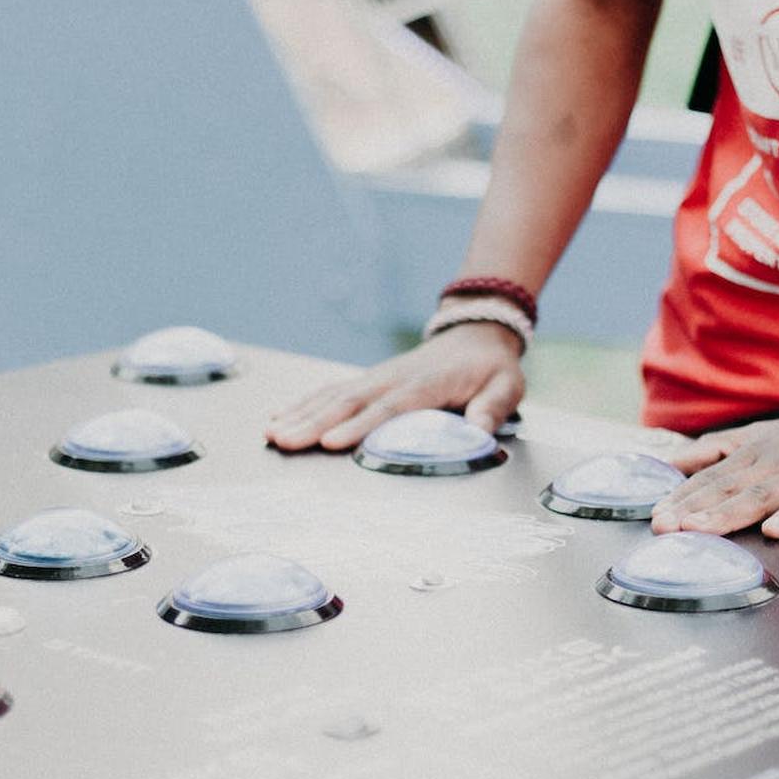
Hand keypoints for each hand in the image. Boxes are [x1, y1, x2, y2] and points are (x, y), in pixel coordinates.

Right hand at [266, 324, 524, 451]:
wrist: (475, 336)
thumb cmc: (489, 369)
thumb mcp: (506, 387)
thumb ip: (492, 408)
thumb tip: (480, 430)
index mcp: (426, 385)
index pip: (389, 408)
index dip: (359, 426)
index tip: (331, 442)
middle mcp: (393, 379)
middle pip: (349, 402)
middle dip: (313, 423)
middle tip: (284, 441)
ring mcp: (376, 378)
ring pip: (332, 396)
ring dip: (300, 414)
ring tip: (272, 433)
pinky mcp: (367, 381)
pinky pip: (330, 392)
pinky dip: (303, 404)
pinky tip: (279, 417)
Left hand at [650, 363, 778, 539]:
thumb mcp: (764, 435)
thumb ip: (719, 450)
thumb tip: (673, 462)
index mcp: (755, 453)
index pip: (710, 477)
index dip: (680, 497)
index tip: (652, 515)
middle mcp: (774, 462)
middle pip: (727, 488)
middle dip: (691, 508)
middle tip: (661, 527)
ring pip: (761, 495)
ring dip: (728, 513)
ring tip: (700, 530)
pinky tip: (775, 531)